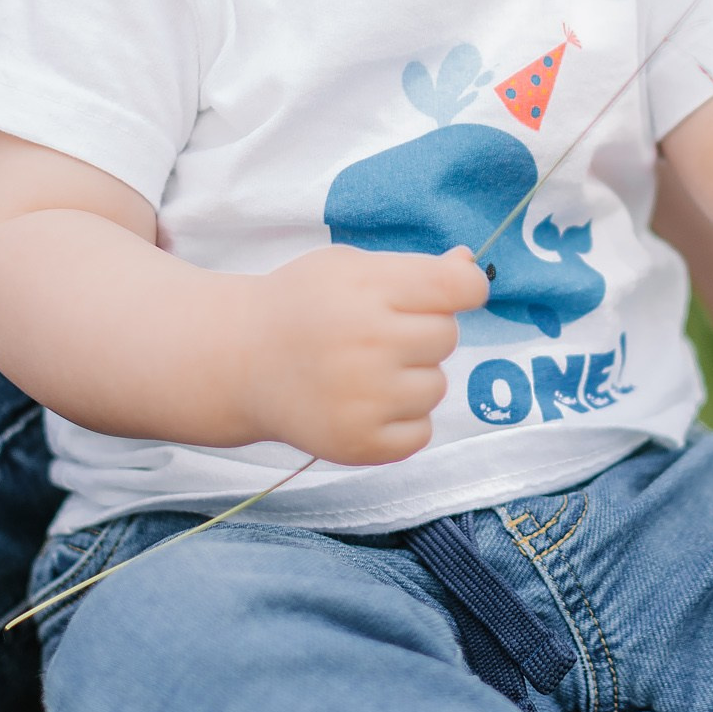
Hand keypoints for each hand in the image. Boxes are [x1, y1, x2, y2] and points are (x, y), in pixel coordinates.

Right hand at [243, 245, 485, 464]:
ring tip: (364, 370)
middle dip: (423, 332)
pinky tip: (365, 402)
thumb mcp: (350, 267)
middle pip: (448, 337)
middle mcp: (368, 343)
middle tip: (379, 334)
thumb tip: (471, 267)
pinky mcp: (360, 443)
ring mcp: (364, 398)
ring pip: (437, 386)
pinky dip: (402, 420)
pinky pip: (422, 432)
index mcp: (368, 288)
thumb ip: (415, 268)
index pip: (460, 286)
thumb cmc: (304, 305)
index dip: (464, 287)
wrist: (241, 362)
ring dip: (412, 378)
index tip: (450, 291)